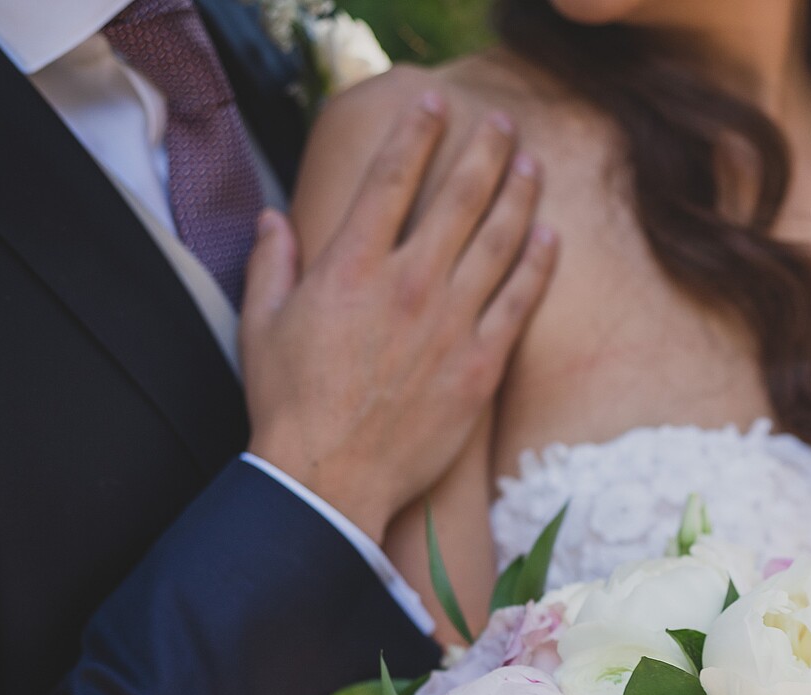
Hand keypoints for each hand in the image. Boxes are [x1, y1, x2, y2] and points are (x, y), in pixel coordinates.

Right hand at [241, 91, 554, 537]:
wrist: (331, 477)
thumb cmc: (289, 403)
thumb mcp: (261, 324)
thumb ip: (271, 262)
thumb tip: (273, 217)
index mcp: (351, 266)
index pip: (391, 177)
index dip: (417, 132)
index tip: (434, 101)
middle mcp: (408, 284)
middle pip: (460, 198)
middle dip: (485, 151)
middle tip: (502, 123)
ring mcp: (451, 324)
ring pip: (499, 243)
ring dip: (520, 197)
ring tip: (533, 166)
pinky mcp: (481, 365)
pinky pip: (519, 303)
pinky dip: (538, 266)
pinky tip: (550, 239)